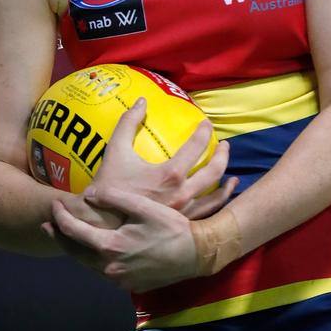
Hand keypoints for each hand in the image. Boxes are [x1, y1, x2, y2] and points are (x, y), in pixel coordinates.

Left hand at [47, 186, 200, 291]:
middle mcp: (109, 267)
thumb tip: (90, 195)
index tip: (54, 204)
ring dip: (75, 249)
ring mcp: (118, 279)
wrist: (195, 255)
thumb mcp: (145, 207)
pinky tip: (95, 249)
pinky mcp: (129, 284)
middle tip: (47, 224)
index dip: (61, 217)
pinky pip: (102, 270)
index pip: (75, 232)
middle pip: (74, 252)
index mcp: (110, 247)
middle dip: (59, 236)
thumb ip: (116, 198)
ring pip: (87, 264)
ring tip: (67, 236)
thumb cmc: (172, 228)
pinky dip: (92, 259)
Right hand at [90, 97, 232, 212]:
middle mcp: (182, 194)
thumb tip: (141, 101)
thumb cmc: (107, 188)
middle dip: (223, 155)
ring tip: (232, 175)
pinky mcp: (181, 229)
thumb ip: (128, 123)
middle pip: (213, 171)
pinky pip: (207, 215)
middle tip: (224, 145)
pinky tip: (220, 198)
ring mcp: (184, 214)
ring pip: (215, 197)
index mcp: (170, 175)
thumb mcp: (114, 151)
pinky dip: (218, 204)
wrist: (99, 225)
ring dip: (226, 182)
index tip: (206, 124)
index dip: (204, 132)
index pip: (196, 147)